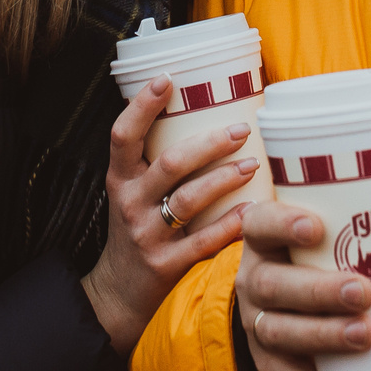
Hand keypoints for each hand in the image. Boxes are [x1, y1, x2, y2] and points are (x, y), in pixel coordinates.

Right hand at [82, 79, 256, 353]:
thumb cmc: (137, 227)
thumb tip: (205, 111)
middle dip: (208, 144)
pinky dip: (229, 226)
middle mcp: (129, 202)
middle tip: (242, 129)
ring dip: (223, 180)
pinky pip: (201, 242)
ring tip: (253, 166)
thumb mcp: (133, 191)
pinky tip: (252, 212)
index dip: (142, 106)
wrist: (117, 292)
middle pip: (169, 164)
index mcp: (120, 178)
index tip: (168, 78)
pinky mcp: (165, 265)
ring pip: (187, 201)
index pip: (122, 135)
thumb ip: (158, 160)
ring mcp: (146, 235)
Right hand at [234, 200, 370, 370]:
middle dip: (318, 290)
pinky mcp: (272, 367)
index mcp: (266, 239)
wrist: (293, 308)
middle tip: (364, 291)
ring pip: (279, 333)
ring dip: (324, 335)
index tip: (317, 227)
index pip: (259, 224)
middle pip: (271, 285)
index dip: (281, 224)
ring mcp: (257, 326)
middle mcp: (253, 281)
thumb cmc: (325, 257)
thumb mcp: (338, 231)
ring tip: (368, 333)